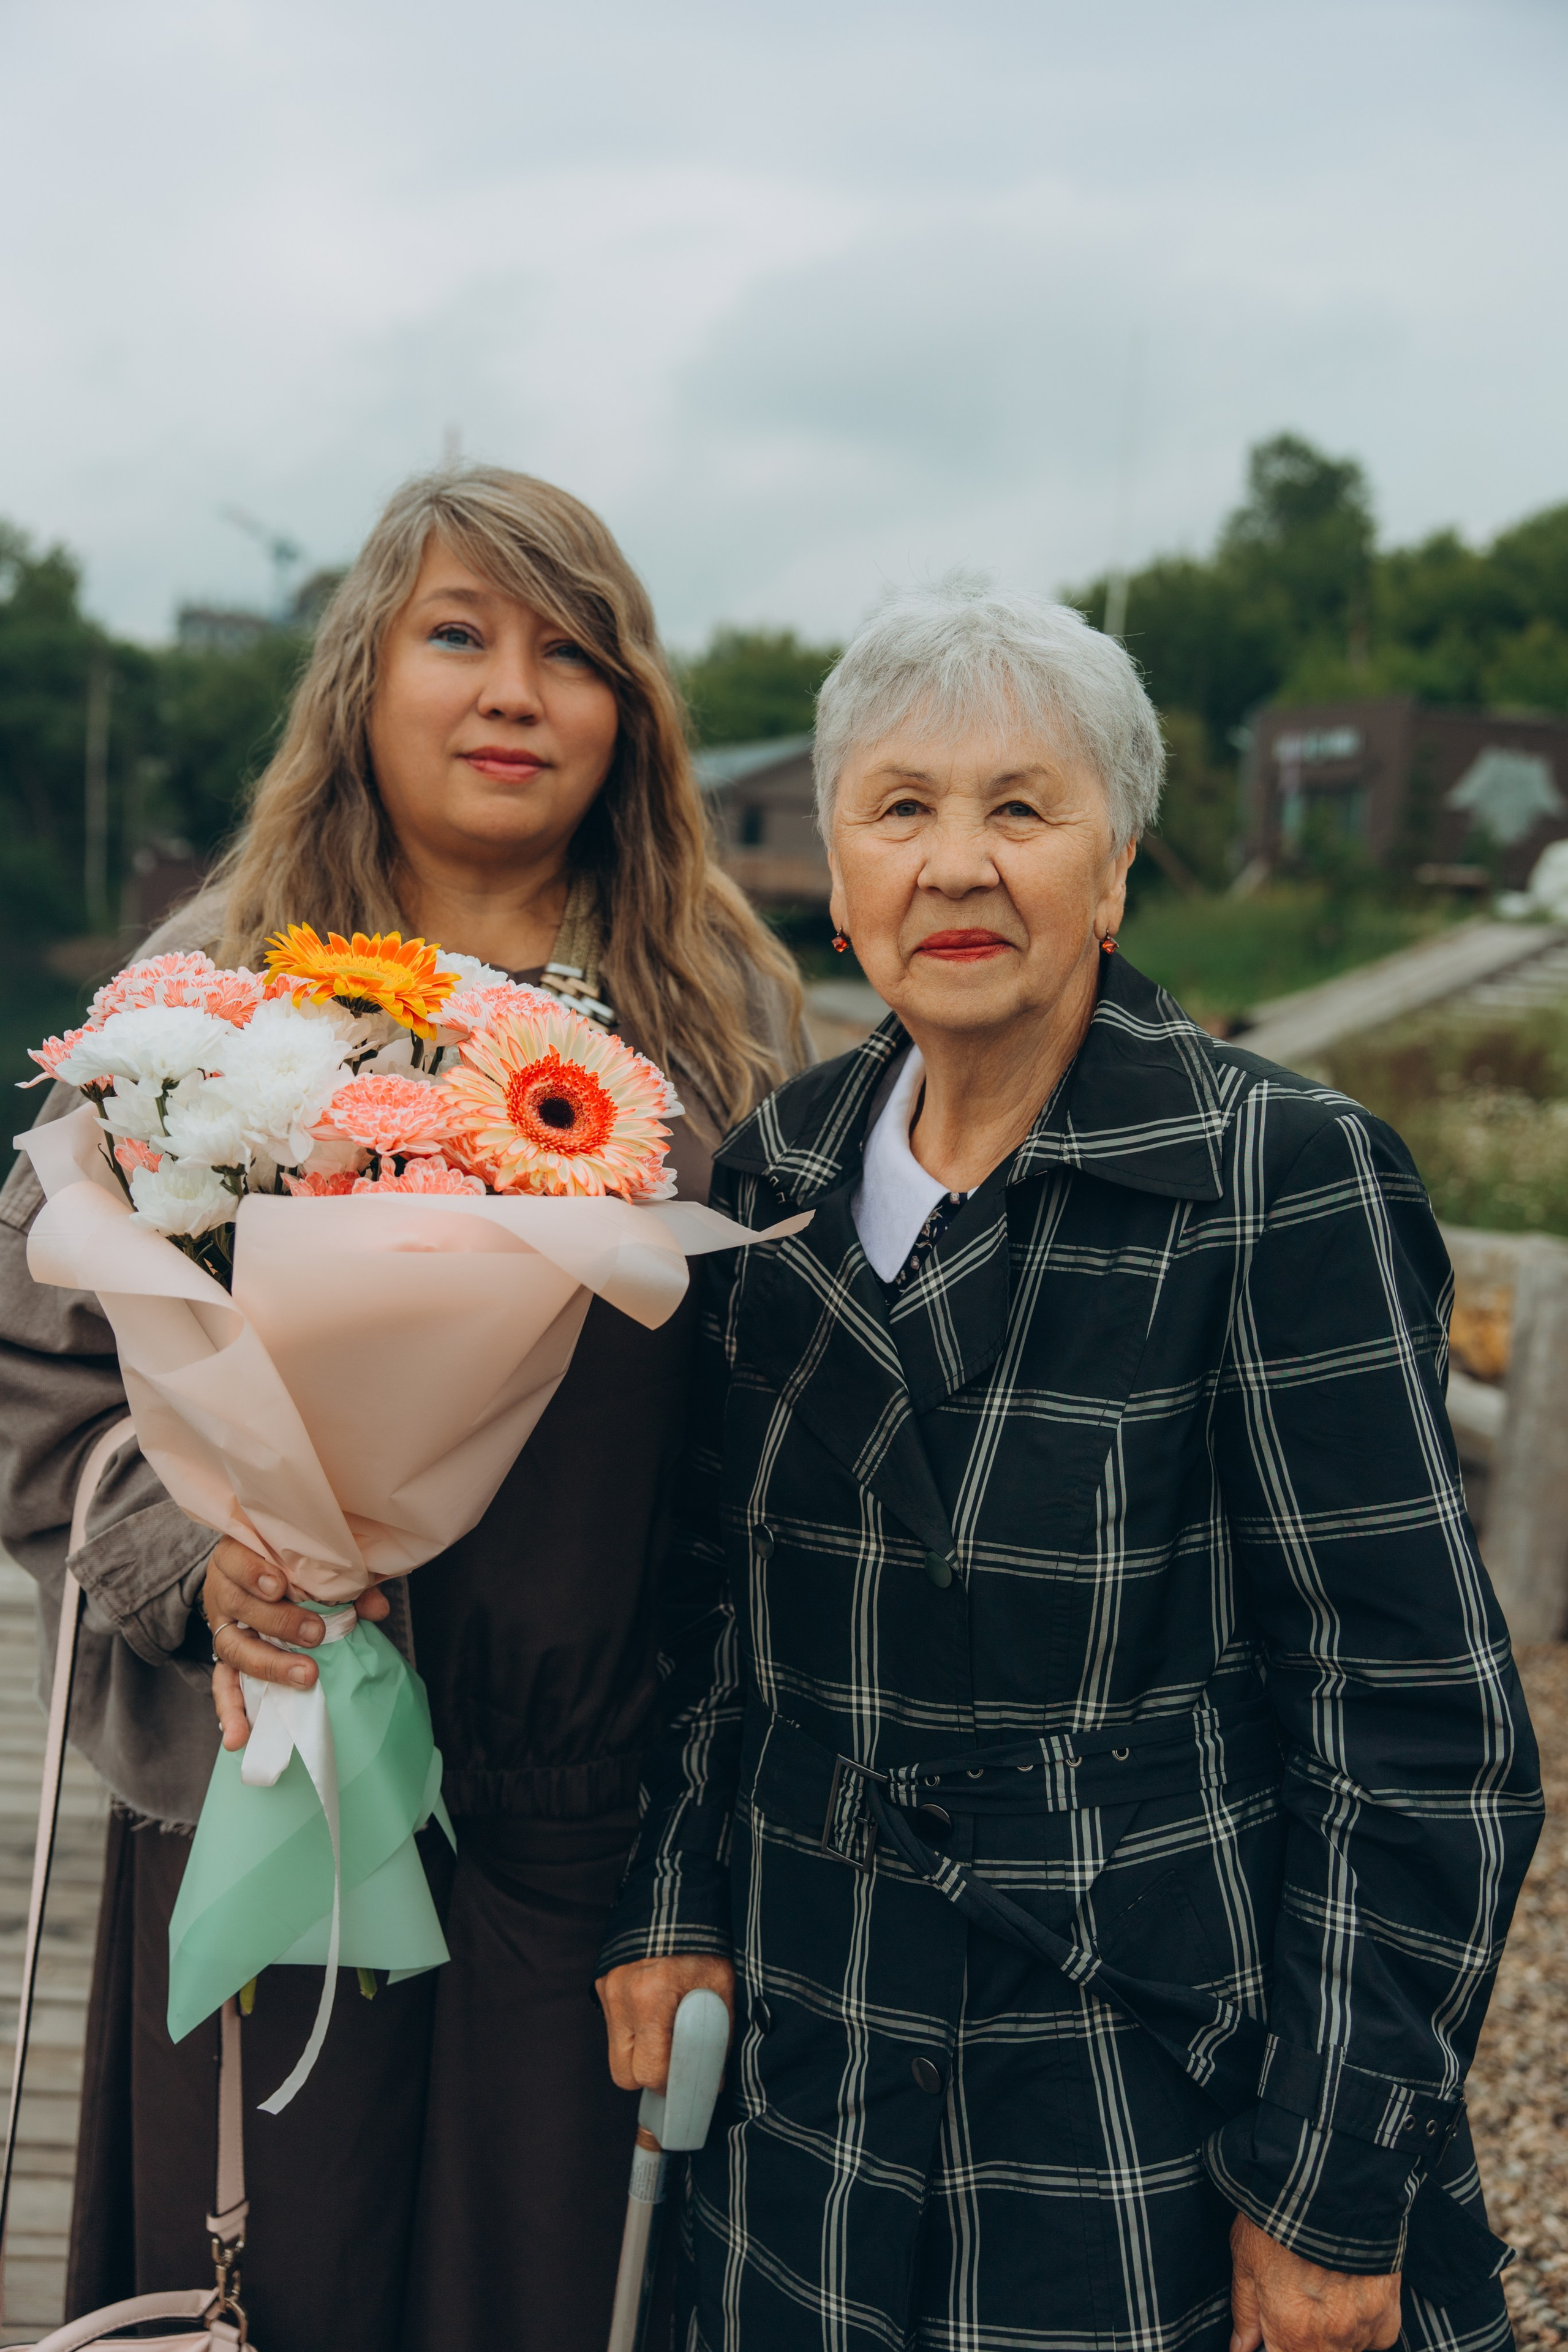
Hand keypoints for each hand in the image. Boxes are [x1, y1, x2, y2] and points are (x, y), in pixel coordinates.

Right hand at [204, 1537, 389, 1752]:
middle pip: (239, 1606)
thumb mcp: (310, 1566)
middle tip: (315, 1635)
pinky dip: (230, 1713)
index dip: (253, 1572)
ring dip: (269, 1666)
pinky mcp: (225, 1662)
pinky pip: (222, 1688)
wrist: (257, 1581)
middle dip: (277, 1622)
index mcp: (238, 1558)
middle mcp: (223, 1593)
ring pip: (232, 1648)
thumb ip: (343, 1583)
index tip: (280, 1586)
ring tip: (304, 1678)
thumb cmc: (288, 1568)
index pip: (236, 1559)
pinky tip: (239, 1737)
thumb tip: (377, 1608)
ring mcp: (222, 1630)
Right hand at [596, 1955, 735, 2092]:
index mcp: (651, 1997)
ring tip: (667, 2037)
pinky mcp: (603, 1984)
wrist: (676, 1899)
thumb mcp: (721, 1985)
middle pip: (623, 2074)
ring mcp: (608, 1990)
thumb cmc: (703, 1942)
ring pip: (616, 2053)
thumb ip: (718, 2034)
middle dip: (650, 2077)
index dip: (674, 2085)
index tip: (692, 2081)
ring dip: (641, 2055)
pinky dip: (633, 2032)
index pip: (651, 2072)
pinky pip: (614, 2027)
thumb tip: (715, 2078)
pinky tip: (655, 2015)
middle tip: (676, 2064)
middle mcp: (621, 1997)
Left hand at [1230, 2212, 1400, 2351]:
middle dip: (1303, 2341)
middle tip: (1298, 2307)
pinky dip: (1362, 2325)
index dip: (1276, 2345)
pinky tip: (1349, 2295)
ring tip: (1321, 2293)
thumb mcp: (1247, 2259)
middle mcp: (1330, 2340)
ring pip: (1346, 2349)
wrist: (1333, 2184)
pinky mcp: (1390, 2312)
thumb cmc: (1280, 2217)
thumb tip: (1240, 2347)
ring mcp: (1363, 2329)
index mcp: (1291, 2333)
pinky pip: (1375, 2337)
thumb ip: (1246, 2312)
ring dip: (1332, 2335)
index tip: (1276, 2329)